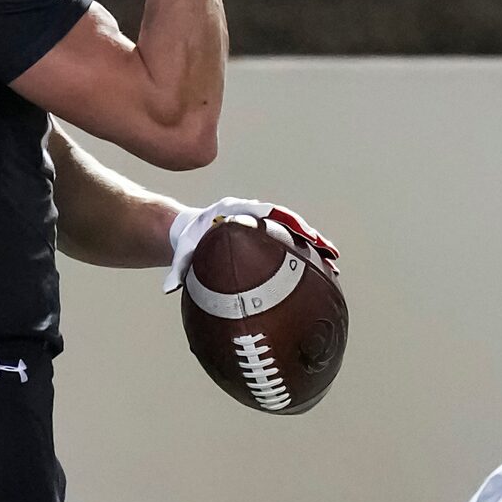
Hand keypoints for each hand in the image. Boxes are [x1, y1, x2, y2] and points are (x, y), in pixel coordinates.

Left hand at [164, 200, 338, 293]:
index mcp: (233, 213)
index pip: (261, 212)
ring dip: (314, 245)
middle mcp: (252, 215)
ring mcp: (262, 224)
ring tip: (333, 263)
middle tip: (327, 250)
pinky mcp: (266, 236)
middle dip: (308, 234)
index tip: (295, 231)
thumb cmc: (185, 245)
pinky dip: (306, 255)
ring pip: (293, 231)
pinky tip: (322, 272)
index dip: (281, 221)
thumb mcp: (181, 256)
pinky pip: (290, 243)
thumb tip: (169, 289)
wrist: (186, 234)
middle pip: (286, 220)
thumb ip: (176, 270)